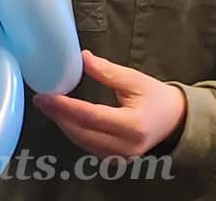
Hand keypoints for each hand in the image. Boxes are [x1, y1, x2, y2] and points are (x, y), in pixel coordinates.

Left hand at [33, 50, 185, 157]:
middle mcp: (126, 146)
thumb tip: (82, 58)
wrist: (175, 120)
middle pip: (82, 133)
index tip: (47, 96)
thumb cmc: (156, 97)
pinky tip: (63, 118)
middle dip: (58, 116)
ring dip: (63, 124)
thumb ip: (107, 71)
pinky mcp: (116, 158)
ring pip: (83, 142)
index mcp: (133, 125)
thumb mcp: (134, 79)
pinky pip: (88, 146)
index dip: (65, 107)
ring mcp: (121, 156)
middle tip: (41, 99)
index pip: (91, 117)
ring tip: (48, 106)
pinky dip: (74, 132)